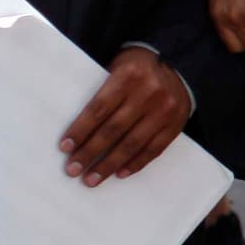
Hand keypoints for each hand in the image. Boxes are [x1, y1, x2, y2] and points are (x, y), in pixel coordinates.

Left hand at [62, 46, 193, 181]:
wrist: (179, 66)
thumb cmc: (138, 69)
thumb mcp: (117, 67)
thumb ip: (102, 92)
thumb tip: (77, 129)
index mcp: (128, 75)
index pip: (99, 108)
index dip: (81, 130)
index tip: (65, 147)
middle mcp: (148, 93)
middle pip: (113, 129)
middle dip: (90, 152)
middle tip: (73, 169)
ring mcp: (164, 110)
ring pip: (132, 144)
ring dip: (109, 165)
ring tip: (92, 178)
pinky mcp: (175, 125)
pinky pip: (154, 150)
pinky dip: (135, 163)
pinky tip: (119, 173)